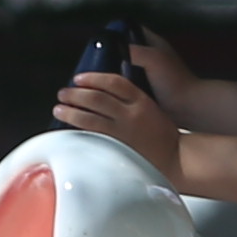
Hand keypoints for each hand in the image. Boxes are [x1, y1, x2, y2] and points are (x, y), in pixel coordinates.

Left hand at [54, 67, 185, 187]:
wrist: (177, 158)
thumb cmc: (164, 134)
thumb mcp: (150, 109)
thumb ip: (131, 101)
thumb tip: (106, 93)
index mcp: (141, 100)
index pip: (114, 82)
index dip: (94, 78)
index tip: (80, 78)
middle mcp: (131, 113)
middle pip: (97, 97)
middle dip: (76, 93)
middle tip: (63, 92)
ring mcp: (123, 131)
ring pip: (90, 117)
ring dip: (71, 111)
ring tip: (59, 108)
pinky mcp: (118, 147)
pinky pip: (93, 136)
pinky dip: (79, 130)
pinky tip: (68, 128)